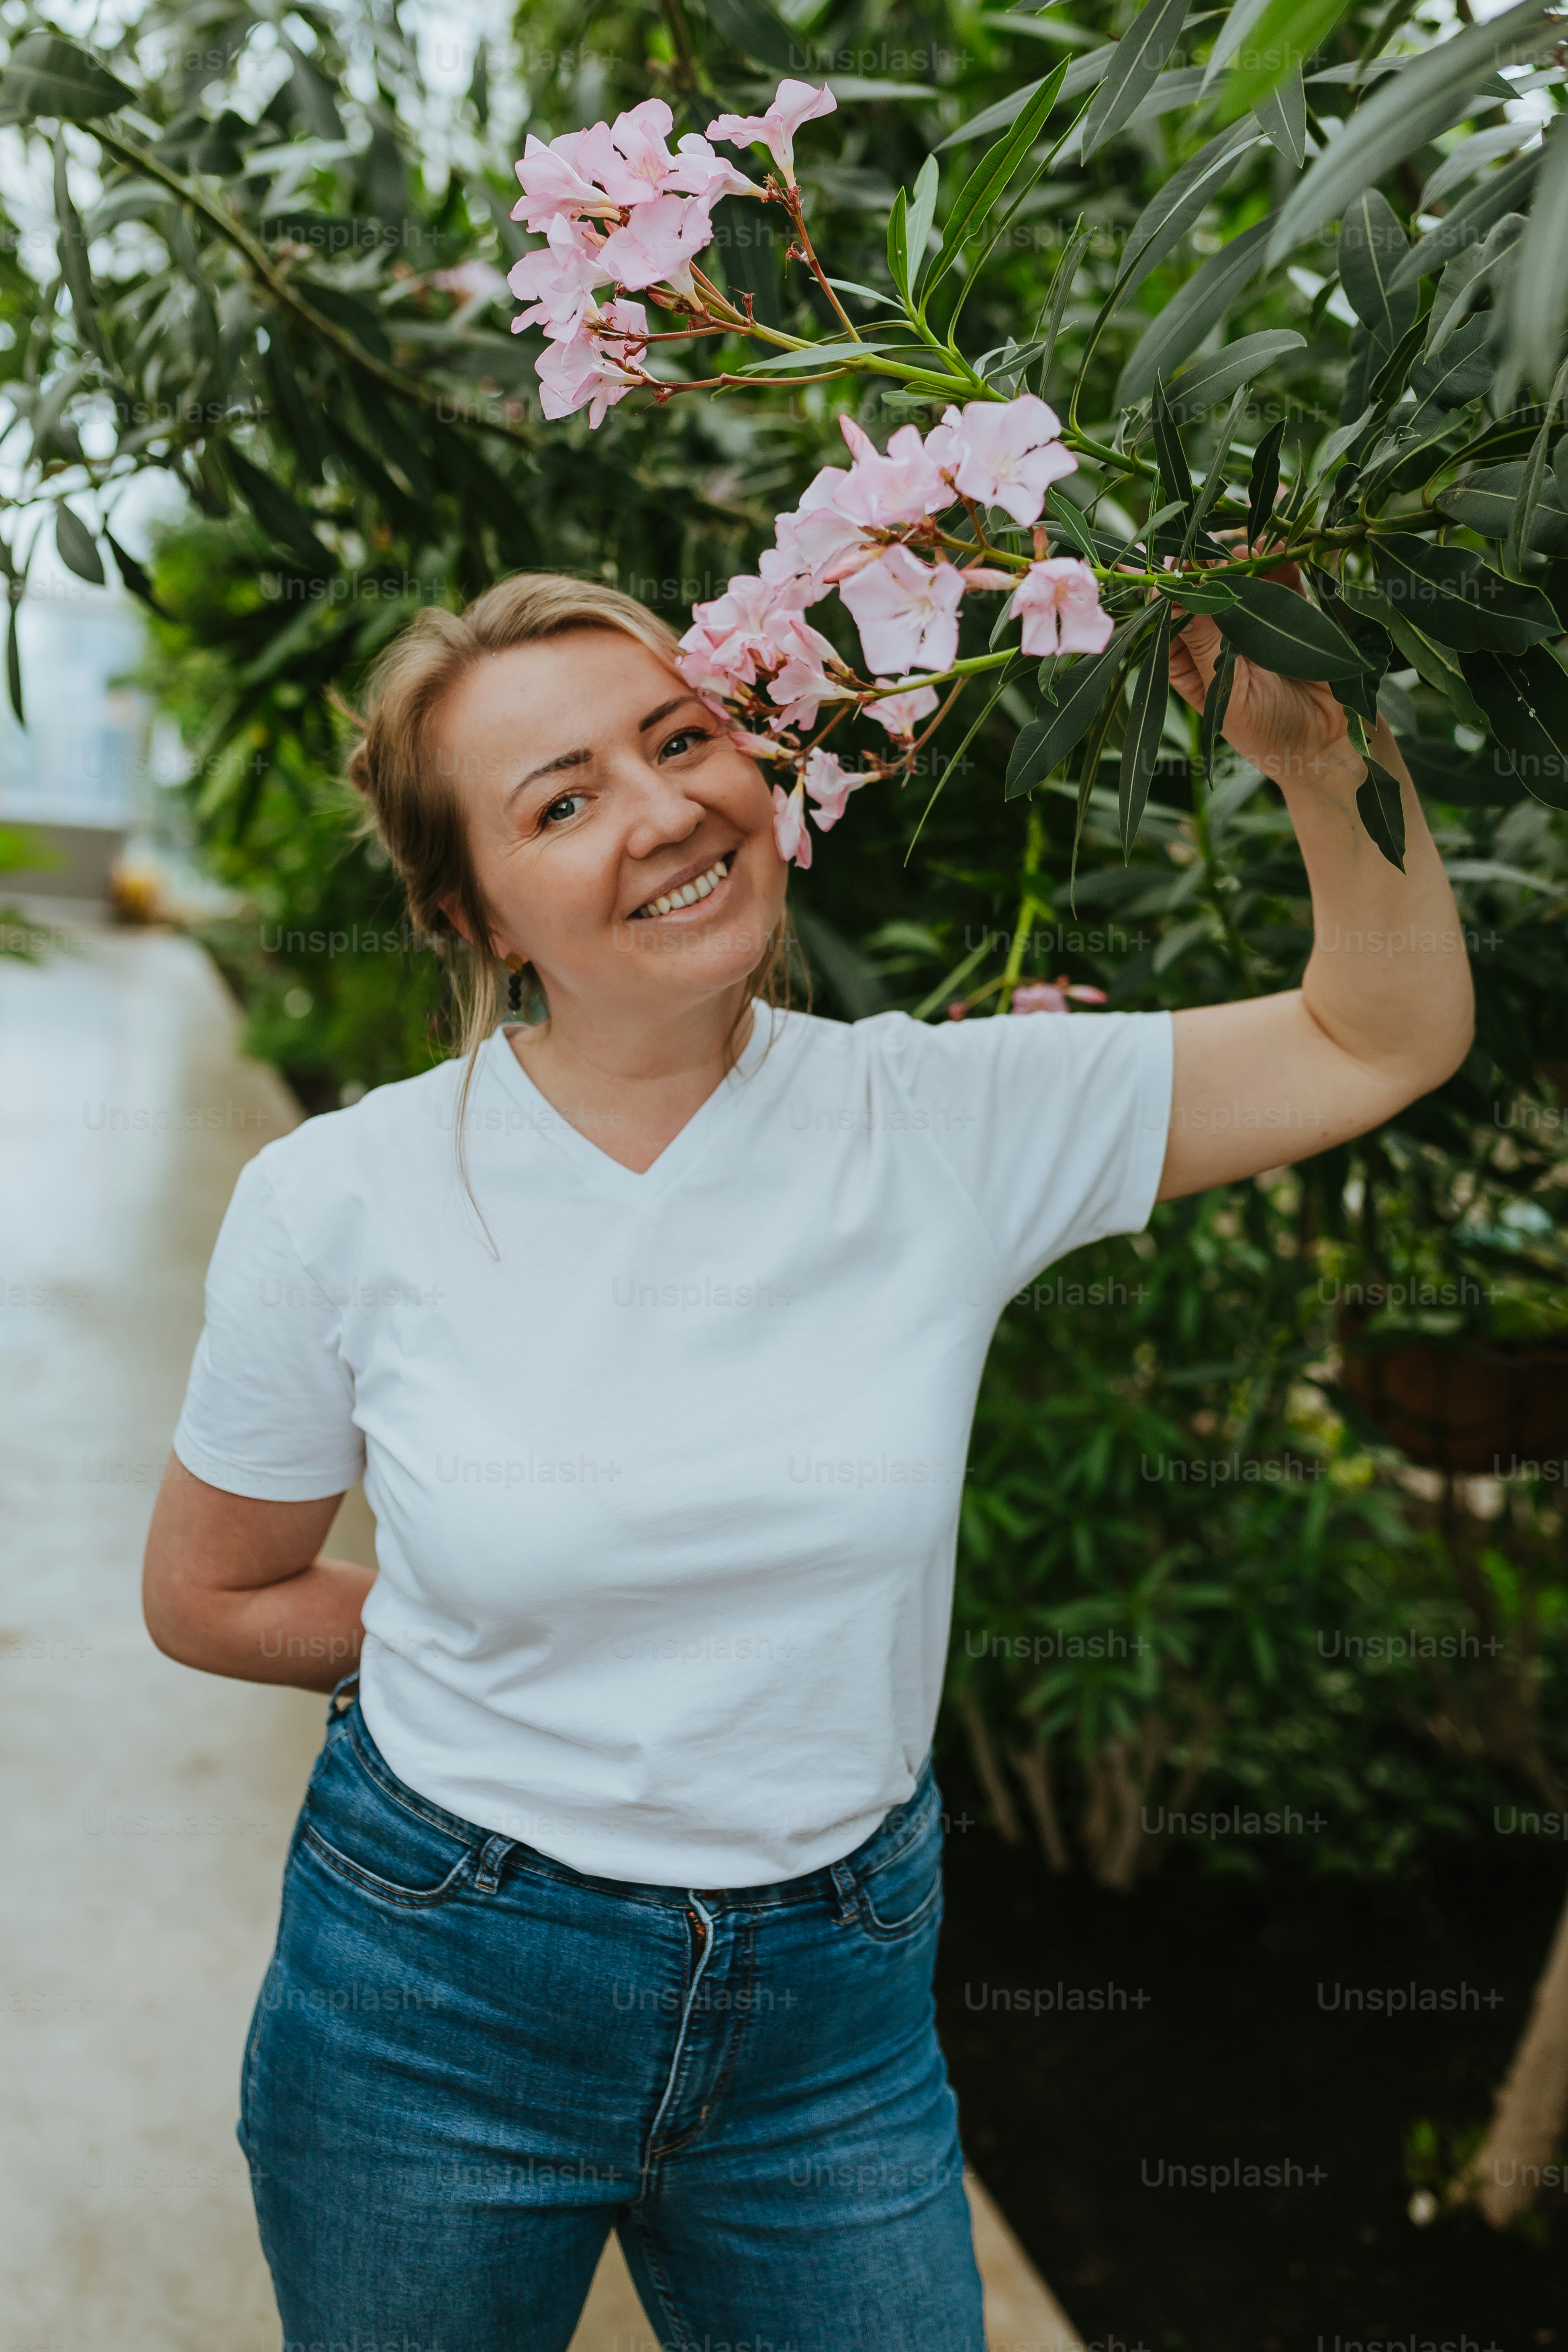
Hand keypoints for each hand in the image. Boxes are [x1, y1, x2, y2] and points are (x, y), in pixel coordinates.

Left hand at [1167, 560, 1355, 792]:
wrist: (1328, 744)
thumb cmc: (1268, 732)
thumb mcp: (1228, 692)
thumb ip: (1204, 642)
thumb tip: (1174, 592)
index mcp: (1187, 664)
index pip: (1165, 619)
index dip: (1161, 590)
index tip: (1155, 563)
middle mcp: (1214, 639)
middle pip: (1200, 590)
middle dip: (1201, 565)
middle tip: (1207, 549)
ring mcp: (1252, 622)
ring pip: (1237, 577)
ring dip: (1238, 558)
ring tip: (1243, 548)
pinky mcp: (1289, 610)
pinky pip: (1278, 577)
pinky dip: (1276, 558)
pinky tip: (1275, 546)